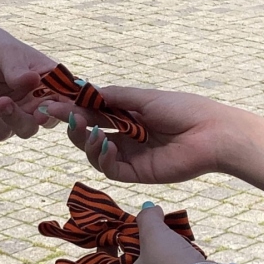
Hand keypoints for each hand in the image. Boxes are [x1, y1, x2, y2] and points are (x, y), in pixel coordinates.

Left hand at [0, 21, 56, 140]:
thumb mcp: (5, 51)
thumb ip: (17, 69)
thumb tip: (32, 81)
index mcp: (46, 81)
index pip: (68, 98)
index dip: (72, 107)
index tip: (65, 107)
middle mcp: (33, 101)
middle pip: (50, 119)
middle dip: (45, 119)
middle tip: (38, 114)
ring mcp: (13, 114)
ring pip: (26, 129)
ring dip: (16, 119)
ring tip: (0, 101)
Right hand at [43, 87, 244, 183]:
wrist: (212, 134)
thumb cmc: (183, 109)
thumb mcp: (143, 98)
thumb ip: (112, 97)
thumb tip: (82, 89)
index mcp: (128, 115)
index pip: (93, 113)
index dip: (72, 109)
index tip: (51, 103)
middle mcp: (126, 136)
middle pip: (89, 133)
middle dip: (73, 125)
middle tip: (62, 116)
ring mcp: (130, 156)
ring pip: (95, 153)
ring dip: (85, 140)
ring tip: (88, 129)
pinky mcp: (137, 174)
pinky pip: (110, 169)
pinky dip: (102, 157)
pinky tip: (106, 144)